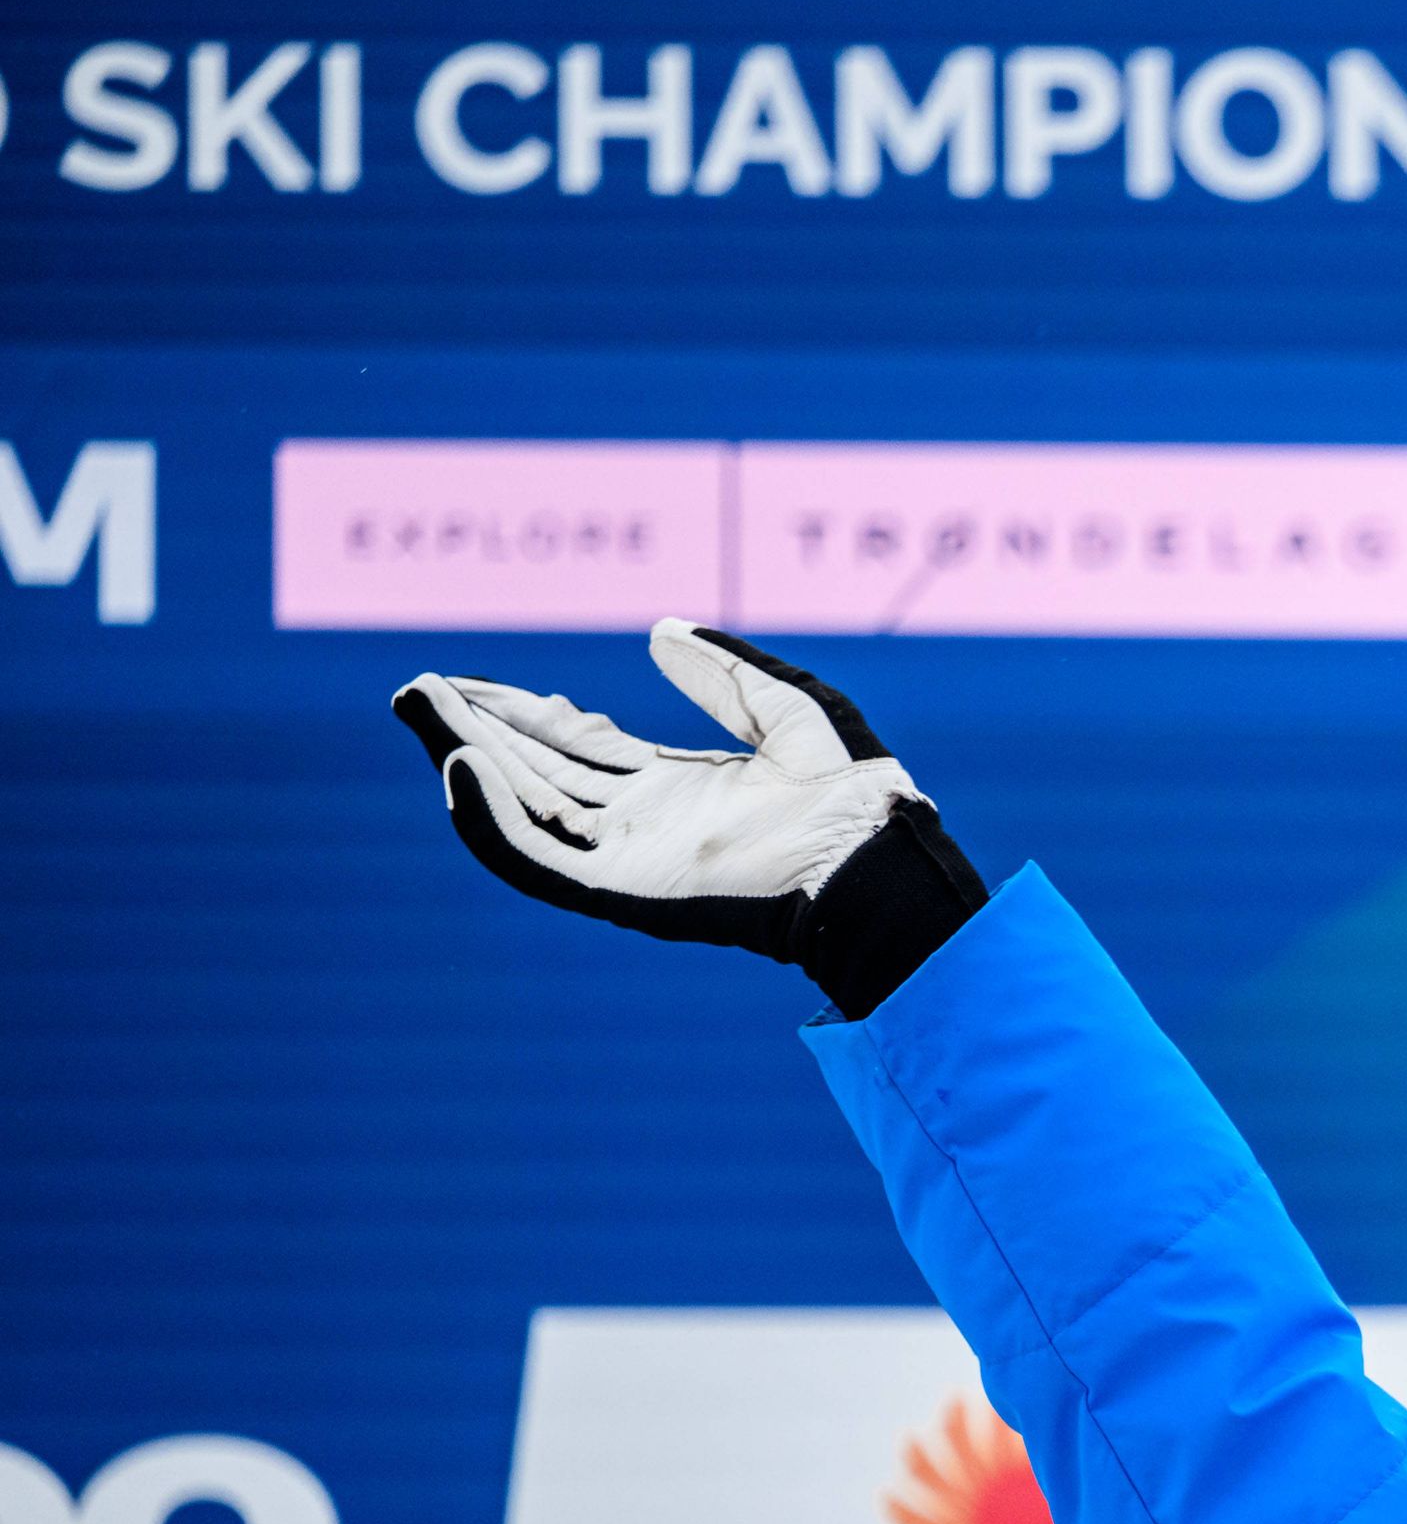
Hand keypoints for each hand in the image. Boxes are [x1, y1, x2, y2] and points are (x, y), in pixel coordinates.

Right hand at [392, 621, 982, 1013]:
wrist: (872, 854)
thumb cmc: (852, 792)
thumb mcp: (788, 707)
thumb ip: (723, 671)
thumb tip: (658, 632)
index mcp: (682, 789)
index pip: (580, 749)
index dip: (525, 714)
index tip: (474, 682)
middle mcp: (647, 827)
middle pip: (538, 774)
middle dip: (476, 731)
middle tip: (418, 690)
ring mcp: (631, 860)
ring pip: (525, 809)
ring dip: (467, 760)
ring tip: (423, 709)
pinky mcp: (623, 892)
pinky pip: (538, 861)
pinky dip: (493, 820)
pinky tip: (462, 768)